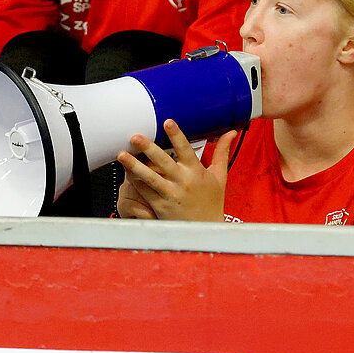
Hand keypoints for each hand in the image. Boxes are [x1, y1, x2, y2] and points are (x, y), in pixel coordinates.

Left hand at [115, 120, 234, 220]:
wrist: (206, 230)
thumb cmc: (212, 202)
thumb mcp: (220, 176)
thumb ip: (221, 153)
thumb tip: (231, 133)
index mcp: (197, 172)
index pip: (186, 149)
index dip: (177, 135)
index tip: (167, 122)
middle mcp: (183, 182)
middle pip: (163, 162)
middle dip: (148, 148)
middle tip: (135, 137)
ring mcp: (171, 195)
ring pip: (150, 178)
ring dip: (134, 166)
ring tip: (121, 154)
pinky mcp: (161, 206)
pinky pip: (145, 192)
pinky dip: (135, 182)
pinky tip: (125, 172)